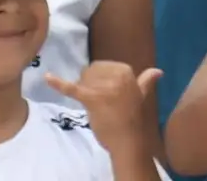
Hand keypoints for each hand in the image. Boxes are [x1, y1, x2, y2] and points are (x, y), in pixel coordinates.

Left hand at [46, 61, 160, 144]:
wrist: (128, 140)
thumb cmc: (132, 119)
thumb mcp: (141, 96)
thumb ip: (146, 81)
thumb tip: (159, 70)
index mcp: (126, 71)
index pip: (102, 66)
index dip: (98, 78)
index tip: (103, 92)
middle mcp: (116, 75)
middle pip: (90, 71)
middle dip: (89, 83)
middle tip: (96, 100)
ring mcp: (103, 87)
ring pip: (82, 79)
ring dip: (82, 89)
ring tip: (91, 104)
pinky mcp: (91, 98)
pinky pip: (72, 88)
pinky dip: (58, 83)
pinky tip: (47, 77)